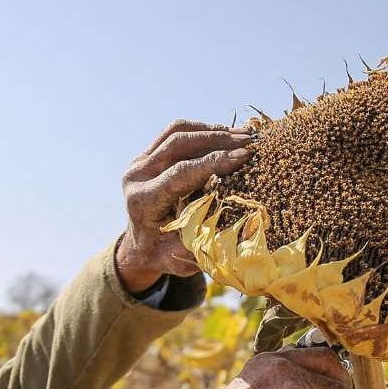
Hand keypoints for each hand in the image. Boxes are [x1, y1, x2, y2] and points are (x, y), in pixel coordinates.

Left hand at [117, 120, 253, 292]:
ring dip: (213, 131)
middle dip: (218, 140)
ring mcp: (140, 162)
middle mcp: (137, 176)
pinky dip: (202, 131)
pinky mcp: (148, 155)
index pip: (180, 173)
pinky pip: (175, 133)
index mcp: (144, 201)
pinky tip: (227, 135)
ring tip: (244, 135)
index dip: (213, 163)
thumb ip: (206, 240)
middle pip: (178, 144)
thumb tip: (243, 224)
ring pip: (177, 133)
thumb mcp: (182, 258)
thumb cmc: (164, 255)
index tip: (243, 156)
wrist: (141, 248)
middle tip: (250, 141)